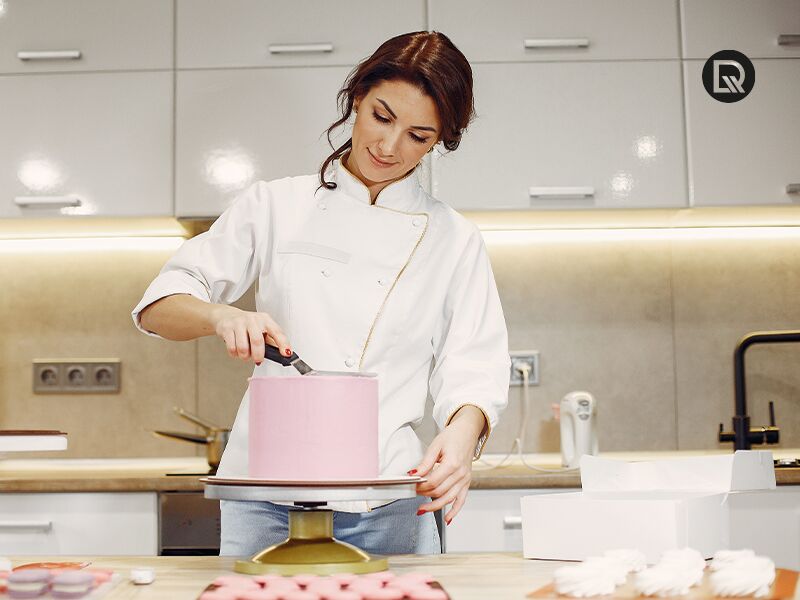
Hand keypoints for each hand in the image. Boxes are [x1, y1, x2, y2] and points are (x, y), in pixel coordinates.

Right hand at [210, 305, 289, 364]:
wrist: (226, 315)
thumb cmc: (248, 324)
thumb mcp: (262, 328)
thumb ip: (271, 341)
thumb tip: (282, 354)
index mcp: (265, 320)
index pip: (277, 332)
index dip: (283, 344)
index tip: (286, 354)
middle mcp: (253, 319)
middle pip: (257, 341)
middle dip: (258, 355)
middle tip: (258, 360)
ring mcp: (239, 323)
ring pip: (243, 347)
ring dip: (245, 356)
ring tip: (245, 354)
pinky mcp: (227, 328)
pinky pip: (232, 348)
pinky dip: (235, 354)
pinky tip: (236, 350)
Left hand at [410, 406, 485, 524]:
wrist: (468, 432)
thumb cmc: (453, 437)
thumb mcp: (435, 446)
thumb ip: (425, 463)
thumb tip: (413, 475)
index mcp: (452, 464)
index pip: (433, 482)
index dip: (420, 486)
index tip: (411, 485)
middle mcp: (460, 474)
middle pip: (439, 491)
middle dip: (424, 494)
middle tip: (413, 493)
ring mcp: (465, 480)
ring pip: (448, 499)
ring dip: (434, 507)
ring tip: (421, 510)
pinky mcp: (467, 482)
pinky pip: (461, 500)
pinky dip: (454, 511)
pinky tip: (447, 519)